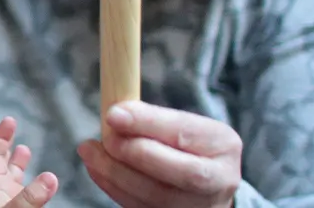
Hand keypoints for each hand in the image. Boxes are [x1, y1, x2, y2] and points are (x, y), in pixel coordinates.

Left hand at [0, 117, 58, 207]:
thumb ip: (30, 196)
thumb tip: (50, 177)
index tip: (9, 120)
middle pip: (0, 166)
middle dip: (6, 146)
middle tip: (12, 128)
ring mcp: (8, 205)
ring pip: (11, 181)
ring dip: (17, 164)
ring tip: (24, 150)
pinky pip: (23, 194)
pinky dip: (30, 185)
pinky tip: (37, 185)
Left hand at [77, 102, 241, 207]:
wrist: (205, 189)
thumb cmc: (188, 149)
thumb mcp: (183, 127)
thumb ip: (156, 122)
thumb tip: (116, 114)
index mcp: (224, 145)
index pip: (186, 133)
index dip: (148, 124)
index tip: (113, 114)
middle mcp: (220, 180)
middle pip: (182, 173)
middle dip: (135, 154)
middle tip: (104, 138)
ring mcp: (200, 207)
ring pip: (157, 197)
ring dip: (116, 174)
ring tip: (90, 152)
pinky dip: (115, 190)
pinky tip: (98, 171)